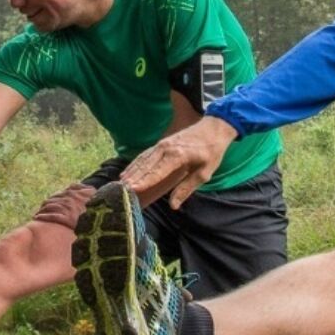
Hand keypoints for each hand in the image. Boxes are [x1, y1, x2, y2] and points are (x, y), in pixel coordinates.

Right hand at [121, 116, 238, 207]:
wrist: (214, 128)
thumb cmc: (211, 152)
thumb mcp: (204, 173)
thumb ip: (186, 188)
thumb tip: (173, 205)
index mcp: (178, 156)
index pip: (157, 171)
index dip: (144, 181)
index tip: (132, 189)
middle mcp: (166, 148)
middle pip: (146, 165)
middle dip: (133, 178)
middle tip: (120, 190)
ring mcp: (162, 144)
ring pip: (143, 159)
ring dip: (131, 171)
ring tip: (120, 183)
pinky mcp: (161, 144)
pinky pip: (145, 155)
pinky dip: (135, 164)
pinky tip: (128, 171)